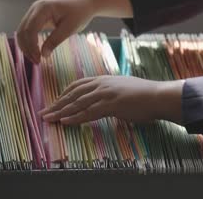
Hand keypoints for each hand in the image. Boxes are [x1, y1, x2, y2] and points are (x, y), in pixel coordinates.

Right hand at [16, 0, 132, 62]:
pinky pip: (29, 29)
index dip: (32, 46)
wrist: (86, 0)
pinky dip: (30, 41)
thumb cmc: (80, 12)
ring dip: (26, 46)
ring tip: (36, 59)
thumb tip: (43, 55)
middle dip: (27, 48)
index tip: (39, 59)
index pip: (30, 30)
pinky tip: (36, 51)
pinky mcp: (38, 16)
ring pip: (23, 31)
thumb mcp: (70, 28)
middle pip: (22, 31)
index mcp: (43, 8)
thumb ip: (55, 40)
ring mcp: (35, 11)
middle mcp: (35, 8)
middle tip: (37, 62)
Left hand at [38, 75, 184, 124]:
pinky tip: (65, 122)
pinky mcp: (112, 104)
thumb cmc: (145, 96)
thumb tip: (105, 102)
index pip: (78, 85)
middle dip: (57, 104)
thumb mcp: (124, 90)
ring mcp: (106, 94)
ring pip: (78, 103)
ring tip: (48, 118)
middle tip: (44, 112)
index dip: (64, 94)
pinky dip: (75, 118)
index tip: (54, 102)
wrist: (159, 96)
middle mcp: (102, 84)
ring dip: (61, 111)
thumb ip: (111, 93)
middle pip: (74, 94)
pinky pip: (89, 112)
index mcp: (104, 80)